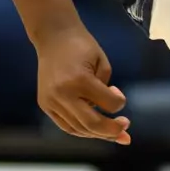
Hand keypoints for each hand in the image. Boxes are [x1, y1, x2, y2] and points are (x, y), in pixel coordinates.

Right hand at [33, 19, 129, 142]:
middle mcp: (63, 94)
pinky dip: (81, 130)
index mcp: (80, 80)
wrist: (53, 36)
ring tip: (112, 134)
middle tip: (125, 131)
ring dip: (97, 134)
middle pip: (91, 124)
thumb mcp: (102, 61)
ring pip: (78, 129)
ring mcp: (51, 102)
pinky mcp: (44, 105)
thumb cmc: (80, 45)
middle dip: (111, 131)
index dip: (119, 102)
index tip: (119, 93)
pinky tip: (94, 130)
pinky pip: (65, 125)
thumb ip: (106, 87)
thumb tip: (109, 109)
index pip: (107, 103)